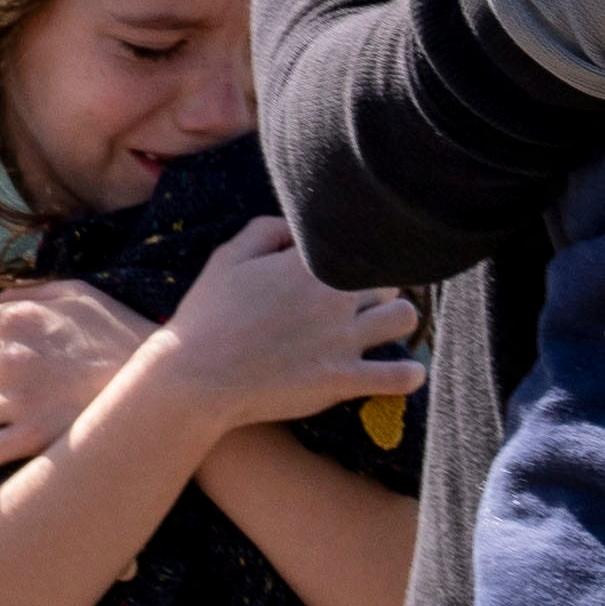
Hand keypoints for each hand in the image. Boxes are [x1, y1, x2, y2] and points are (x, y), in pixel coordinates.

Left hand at [0, 271, 145, 478]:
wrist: (160, 381)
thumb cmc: (118, 332)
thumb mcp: (76, 294)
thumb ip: (27, 294)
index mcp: (17, 319)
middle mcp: (10, 359)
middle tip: (6, 389)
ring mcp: (19, 401)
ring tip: (0, 418)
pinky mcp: (31, 439)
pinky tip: (11, 440)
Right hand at [143, 208, 426, 424]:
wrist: (195, 378)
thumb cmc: (207, 316)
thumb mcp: (228, 257)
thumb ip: (267, 230)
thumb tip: (297, 225)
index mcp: (309, 264)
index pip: (362, 242)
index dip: (358, 250)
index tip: (353, 259)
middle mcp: (334, 298)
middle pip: (388, 277)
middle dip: (378, 283)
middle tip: (365, 295)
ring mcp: (342, 340)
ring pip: (404, 318)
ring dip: (397, 320)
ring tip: (382, 326)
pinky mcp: (342, 380)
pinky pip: (400, 376)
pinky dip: (409, 374)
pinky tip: (406, 372)